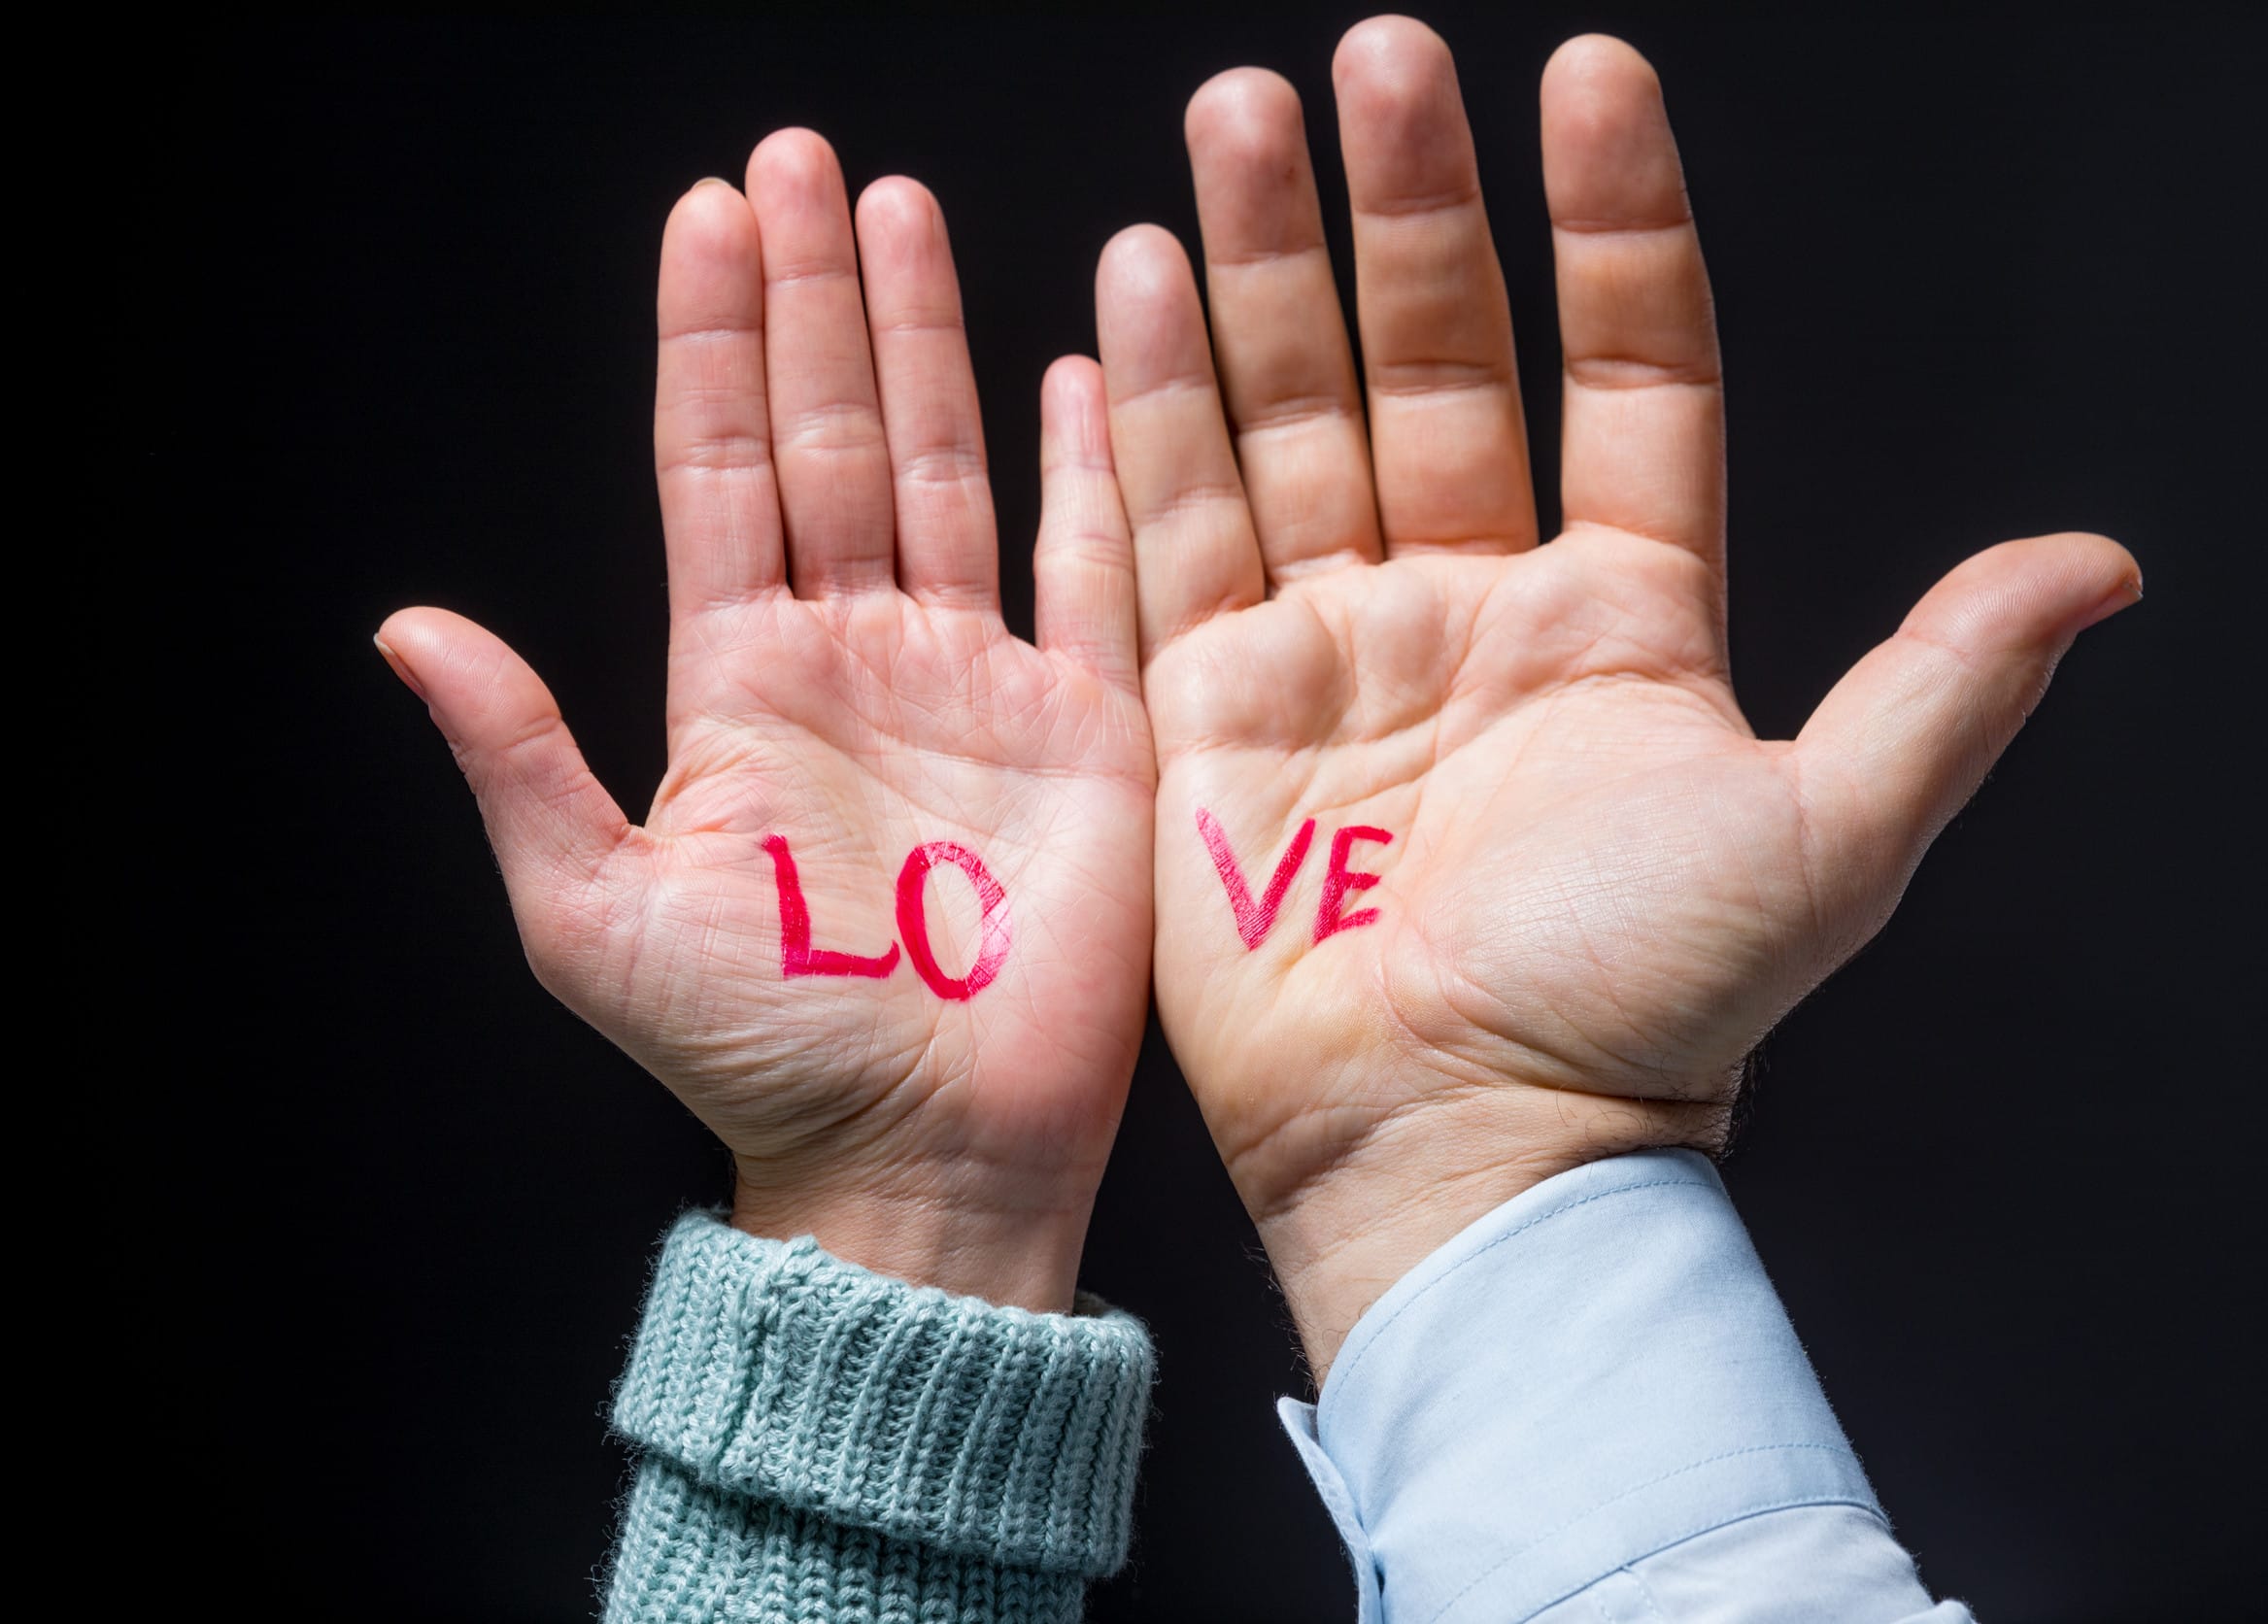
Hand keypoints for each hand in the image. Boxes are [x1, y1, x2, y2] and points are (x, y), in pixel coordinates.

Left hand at [379, 133, 1151, 1311]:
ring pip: (948, 469)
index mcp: (740, 683)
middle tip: (805, 162)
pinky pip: (1092, 567)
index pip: (719, 471)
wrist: (928, 1155)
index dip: (712, 340)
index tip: (708, 212)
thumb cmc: (764, 1054)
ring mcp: (978, 680)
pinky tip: (1079, 366)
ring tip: (906, 215)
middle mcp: (857, 657)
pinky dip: (1090, 465)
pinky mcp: (1087, 725)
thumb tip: (408, 628)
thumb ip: (520, 760)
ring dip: (930, 343)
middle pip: (831, 435)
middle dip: (817, 296)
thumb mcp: (599, 913)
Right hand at [1095, 19, 2138, 1374]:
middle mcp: (1473, 604)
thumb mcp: (1827, 838)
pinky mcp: (1211, 708)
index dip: (1611, 227)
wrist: (1461, 1147)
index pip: (1626, 371)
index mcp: (1623, 614)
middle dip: (1399, 210)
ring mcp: (1334, 647)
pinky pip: (1173, 531)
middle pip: (1431, 362)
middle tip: (1366, 61)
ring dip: (1257, 271)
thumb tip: (2098, 566)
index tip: (1587, 77)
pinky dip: (1150, 412)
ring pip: (1290, 415)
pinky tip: (1132, 287)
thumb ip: (1941, 685)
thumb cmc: (1645, 1011)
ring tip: (1235, 117)